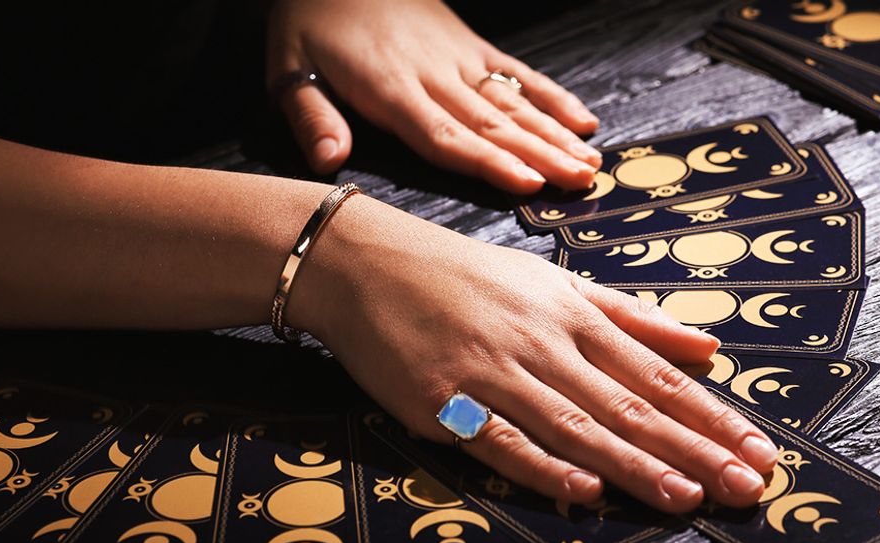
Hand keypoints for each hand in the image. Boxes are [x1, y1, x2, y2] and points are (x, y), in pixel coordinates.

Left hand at [267, 0, 601, 191]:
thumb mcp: (289, 67)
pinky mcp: (472, 45)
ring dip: (554, 134)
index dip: (487, 162)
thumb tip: (329, 161)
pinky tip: (583, 121)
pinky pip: (518, 73)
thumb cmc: (310, 21)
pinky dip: (552, 97)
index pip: (444, 134)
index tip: (527, 183)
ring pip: (513, 102)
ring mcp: (459, 58)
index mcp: (390, 87)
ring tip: (590, 164)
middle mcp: (434, 75)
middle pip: (491, 123)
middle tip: (582, 183)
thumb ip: (311, 117)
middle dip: (540, 155)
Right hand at [290, 197, 777, 512]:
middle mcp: (544, 342)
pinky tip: (584, 487)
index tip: (756, 449)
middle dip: (693, 448)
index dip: (711, 415)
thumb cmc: (467, 275)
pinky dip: (543, 464)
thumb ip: (633, 317)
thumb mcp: (556, 283)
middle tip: (744, 485)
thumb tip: (705, 345)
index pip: (657, 373)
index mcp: (575, 314)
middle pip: (629, 404)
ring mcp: (495, 372)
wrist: (369, 263)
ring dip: (635, 463)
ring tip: (686, 496)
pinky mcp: (446, 400)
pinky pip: (502, 440)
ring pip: (576, 425)